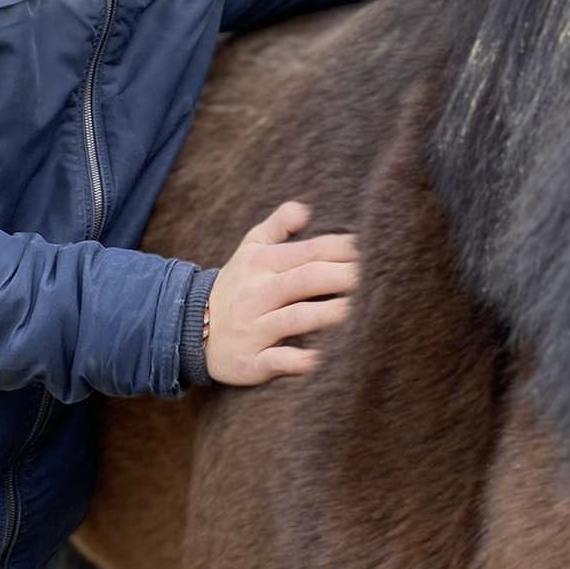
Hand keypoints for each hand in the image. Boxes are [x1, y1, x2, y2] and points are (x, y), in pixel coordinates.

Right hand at [206, 201, 358, 385]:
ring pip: (293, 318)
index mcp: (262, 264)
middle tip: (378, 276)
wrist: (190, 329)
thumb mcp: (249, 250)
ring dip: (326, 314)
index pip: (308, 251)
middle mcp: (257, 294)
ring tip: (357, 312)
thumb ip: (278, 225)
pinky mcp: (251, 360)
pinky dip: (296, 360)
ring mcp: (254, 328)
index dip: (341, 249)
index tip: (373, 249)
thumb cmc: (236, 286)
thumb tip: (305, 208)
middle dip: (342, 277)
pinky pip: (275, 360)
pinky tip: (319, 360)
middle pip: (304, 280)